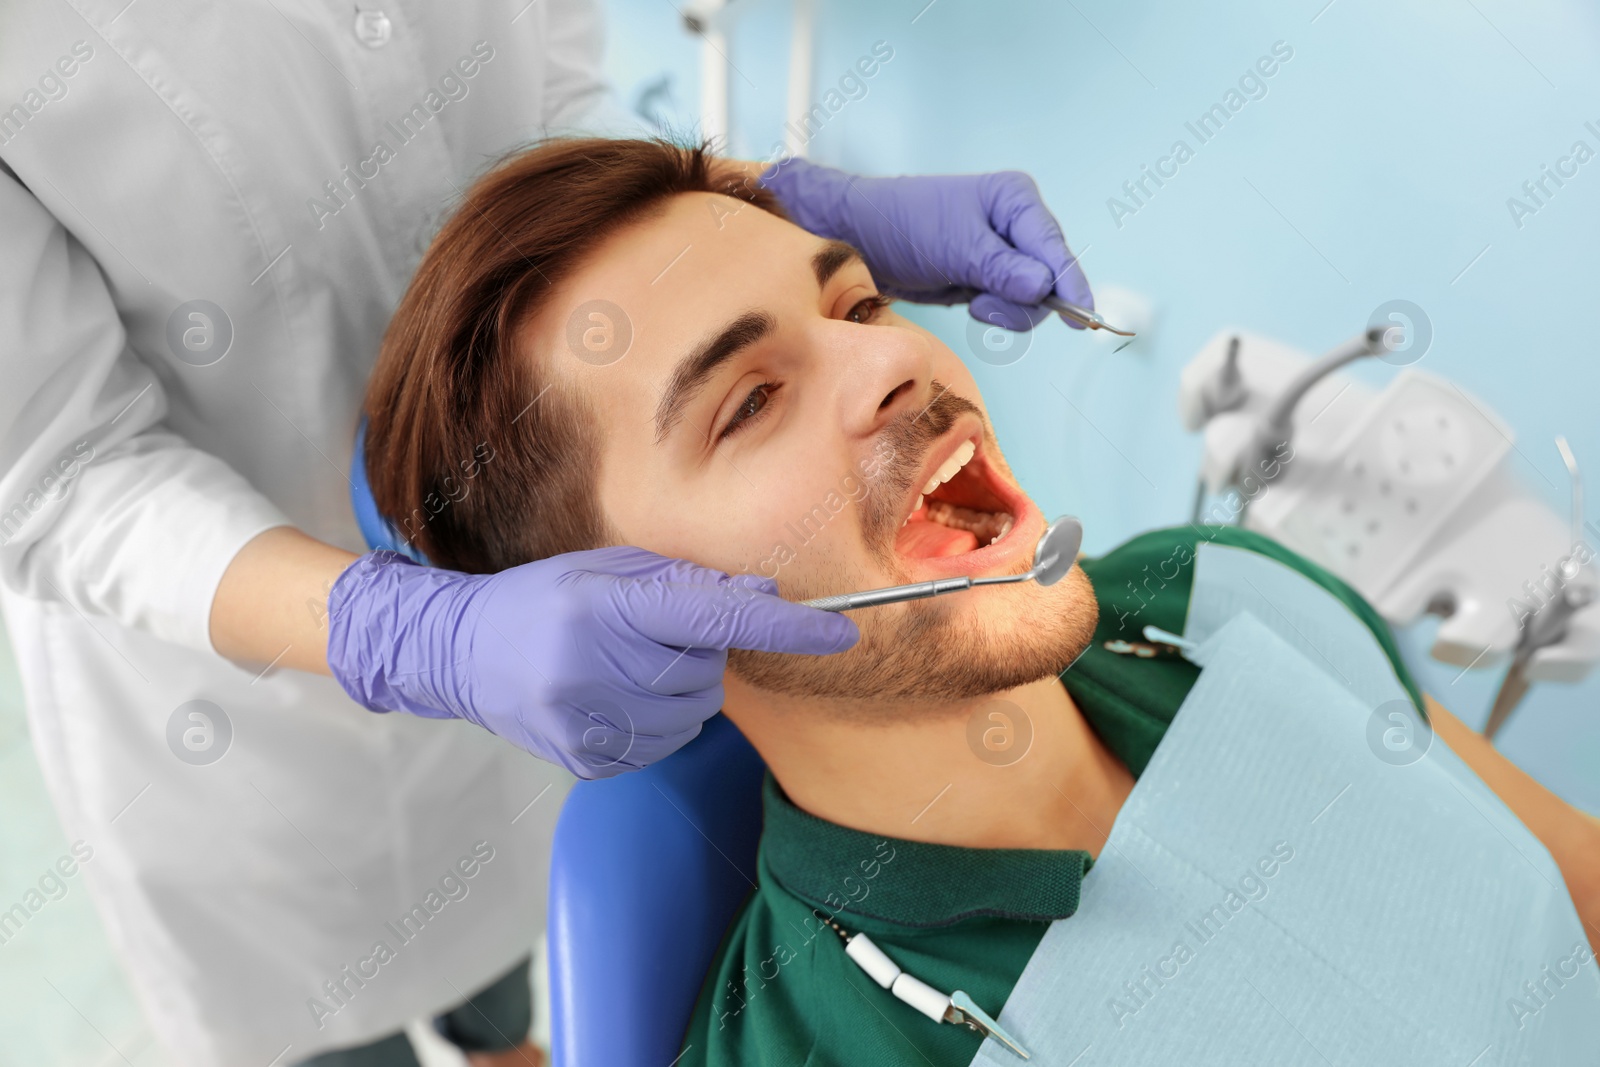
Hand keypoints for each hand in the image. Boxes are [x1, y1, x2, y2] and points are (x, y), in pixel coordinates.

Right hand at [325, 547, 857, 778]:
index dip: (785, 626)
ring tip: (624, 663)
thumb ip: (688, 582)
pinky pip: (664, 743)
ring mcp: (588, 724)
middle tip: (651, 633)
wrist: (461, 652)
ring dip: (679, 687)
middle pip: (708, 671)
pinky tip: (611, 694)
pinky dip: (656, 718)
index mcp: (603, 609)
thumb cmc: (544, 597)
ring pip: (693, 712)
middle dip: (698, 650)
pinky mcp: (588, 761)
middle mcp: (593, 670)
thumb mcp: (611, 570)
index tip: (841, 633)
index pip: (716, 619)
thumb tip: (765, 592)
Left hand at [760, 159, 1091, 331]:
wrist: (859, 238)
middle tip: (985, 304)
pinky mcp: (987, 275)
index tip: (1083, 319)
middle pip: (1050, 275)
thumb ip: (1003, 270)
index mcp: (1015, 200)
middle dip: (1025, 299)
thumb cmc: (904, 226)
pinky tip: (971, 303)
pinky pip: (1010, 303)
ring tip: (973, 302)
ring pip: (1031, 295)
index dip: (1070, 284)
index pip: (1054, 247)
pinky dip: (996, 311)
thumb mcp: (957, 248)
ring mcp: (1002, 251)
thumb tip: (1044, 287)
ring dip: (1007, 309)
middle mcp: (1015, 223)